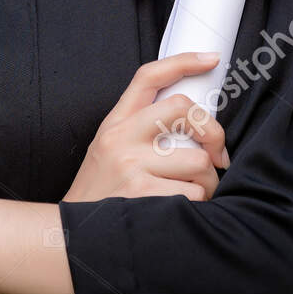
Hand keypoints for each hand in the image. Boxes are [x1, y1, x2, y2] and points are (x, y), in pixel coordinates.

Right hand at [62, 51, 230, 203]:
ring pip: (198, 160)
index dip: (183, 62)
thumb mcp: (110, 149)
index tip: (210, 59)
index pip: (148, 77)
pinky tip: (180, 209)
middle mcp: (120, 138)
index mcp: (115, 123)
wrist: (75, 234)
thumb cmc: (102, 192)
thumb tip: (194, 122)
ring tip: (191, 191)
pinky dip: (196, 204)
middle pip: (183, 110)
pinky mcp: (144, 194)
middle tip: (217, 154)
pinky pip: (194, 193)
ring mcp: (131, 165)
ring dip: (207, 181)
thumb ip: (141, 130)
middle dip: (213, 133)